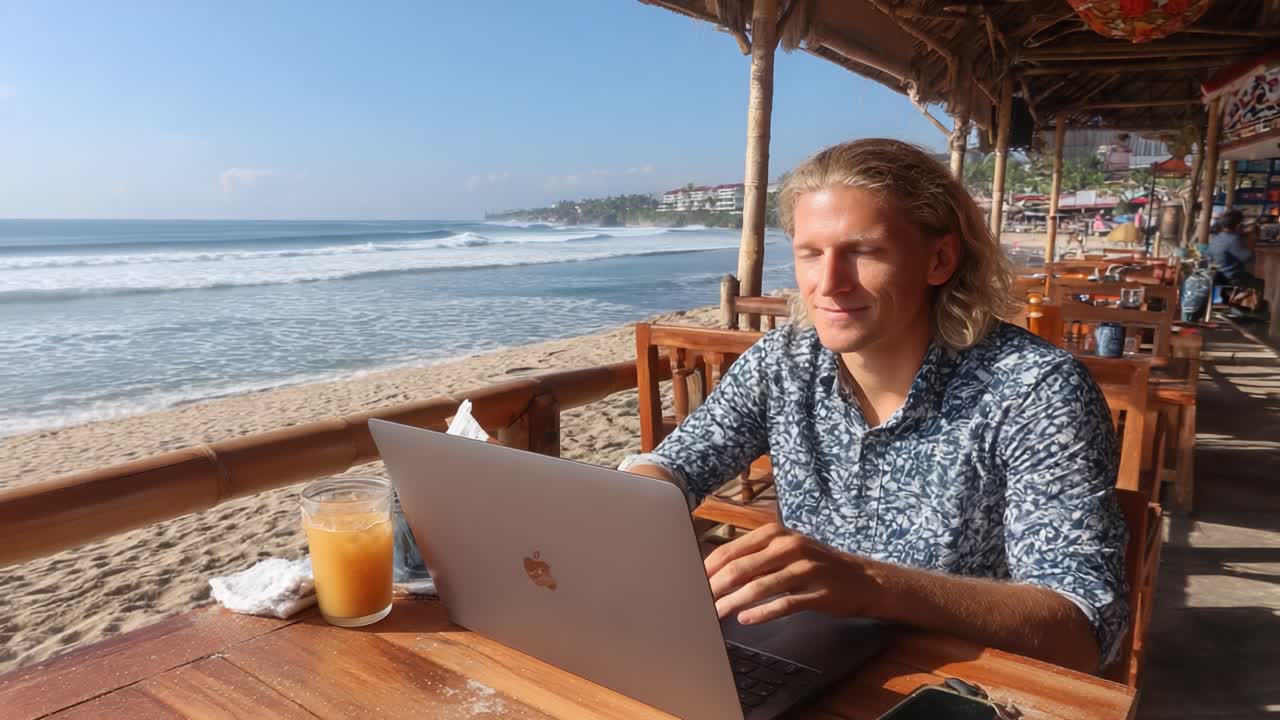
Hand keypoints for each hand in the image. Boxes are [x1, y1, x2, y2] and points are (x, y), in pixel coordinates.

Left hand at [704, 523, 884, 624]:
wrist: (864, 578)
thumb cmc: (816, 565)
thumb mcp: (785, 551)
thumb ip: (754, 558)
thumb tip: (713, 573)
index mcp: (775, 533)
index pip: (731, 551)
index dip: (708, 569)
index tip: (691, 583)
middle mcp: (789, 546)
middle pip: (741, 568)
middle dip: (714, 588)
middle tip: (696, 603)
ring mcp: (805, 568)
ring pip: (759, 587)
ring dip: (733, 602)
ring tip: (715, 614)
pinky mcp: (818, 592)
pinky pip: (784, 603)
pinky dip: (762, 612)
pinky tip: (746, 619)